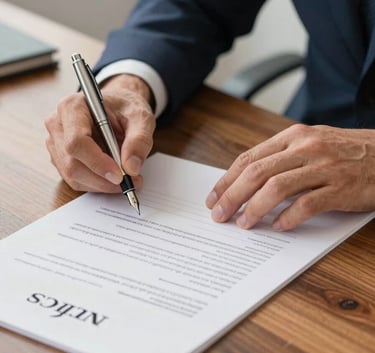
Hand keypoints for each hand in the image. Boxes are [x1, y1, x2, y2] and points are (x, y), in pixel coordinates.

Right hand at [45, 74, 154, 192]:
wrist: (119, 107)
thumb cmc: (126, 107)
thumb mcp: (141, 118)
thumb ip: (139, 140)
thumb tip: (131, 167)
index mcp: (73, 106)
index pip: (77, 141)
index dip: (97, 162)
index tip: (120, 175)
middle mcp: (58, 124)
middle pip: (72, 163)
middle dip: (103, 179)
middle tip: (131, 182)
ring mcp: (56, 143)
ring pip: (73, 175)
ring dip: (101, 184)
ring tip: (127, 179)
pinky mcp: (61, 158)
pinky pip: (76, 179)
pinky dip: (97, 184)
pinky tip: (113, 178)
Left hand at [206, 124, 374, 230]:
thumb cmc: (344, 152)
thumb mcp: (309, 144)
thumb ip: (280, 158)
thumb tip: (246, 182)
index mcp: (292, 137)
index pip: (248, 158)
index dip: (227, 180)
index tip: (214, 197)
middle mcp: (305, 148)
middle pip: (256, 173)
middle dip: (232, 196)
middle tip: (219, 215)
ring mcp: (323, 167)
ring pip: (277, 188)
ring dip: (255, 209)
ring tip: (243, 223)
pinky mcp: (341, 188)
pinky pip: (308, 205)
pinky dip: (289, 218)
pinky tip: (279, 227)